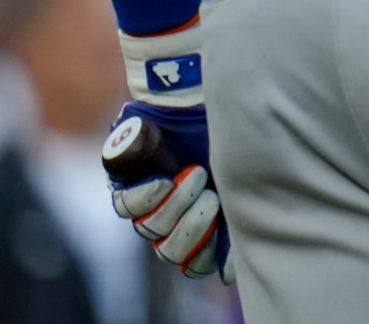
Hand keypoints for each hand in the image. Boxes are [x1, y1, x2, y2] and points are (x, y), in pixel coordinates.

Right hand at [102, 101, 234, 281]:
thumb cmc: (202, 114)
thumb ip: (146, 115)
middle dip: (175, 206)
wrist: (241, 125)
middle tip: (199, 174)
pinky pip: (204, 263)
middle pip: (150, 230)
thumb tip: (135, 115)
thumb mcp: (170, 106)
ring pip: (171, 251)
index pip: (126, 205)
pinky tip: (228, 231)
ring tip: (215, 198)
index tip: (165, 179)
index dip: (143, 198)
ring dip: (193, 227)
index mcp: (137, 183)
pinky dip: (214, 254)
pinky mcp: (213, 239)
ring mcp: (184, 227)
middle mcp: (156, 211)